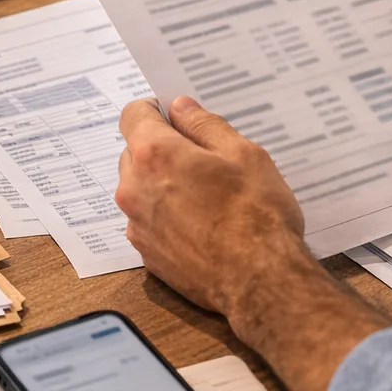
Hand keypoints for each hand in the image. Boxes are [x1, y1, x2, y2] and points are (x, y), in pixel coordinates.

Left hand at [115, 96, 391, 390]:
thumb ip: (205, 125)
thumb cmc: (256, 214)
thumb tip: (181, 108)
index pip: (132, 114)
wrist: (259, 282)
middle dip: (160, 148)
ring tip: (204, 194)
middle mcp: (134, 188)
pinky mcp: (146, 254)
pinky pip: (148, 221)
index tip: (174, 115)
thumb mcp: (243, 154)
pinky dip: (165, 215)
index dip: (154, 110)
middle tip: (201, 157)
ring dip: (161, 183)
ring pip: (139, 188)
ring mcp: (137, 225)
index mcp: (155, 154)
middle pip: (133, 152)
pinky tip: (200, 224)